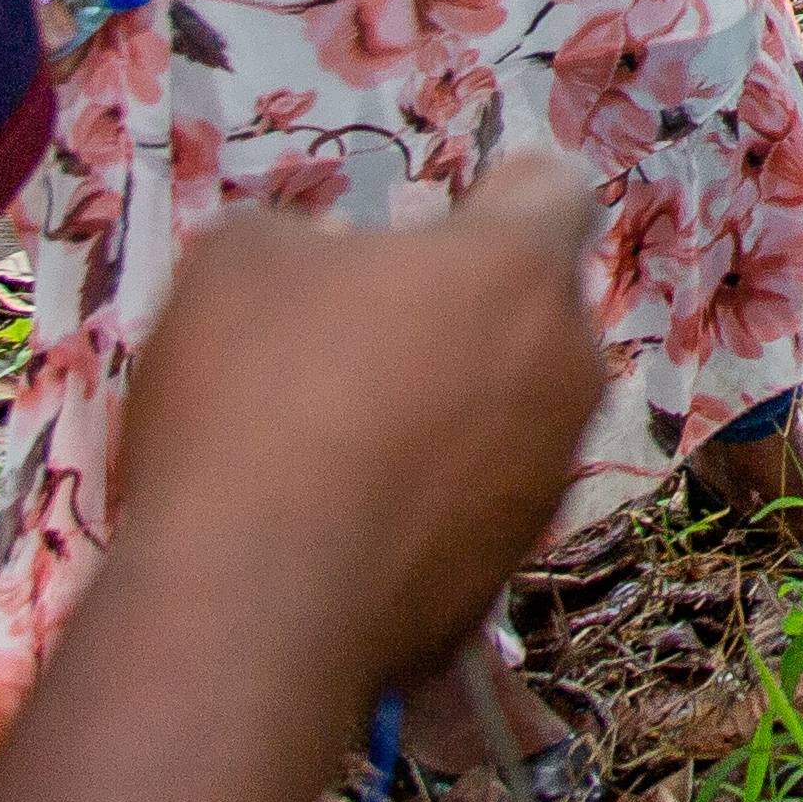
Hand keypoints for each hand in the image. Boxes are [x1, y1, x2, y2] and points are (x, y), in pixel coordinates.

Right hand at [112, 160, 608, 696]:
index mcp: (519, 269)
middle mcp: (566, 370)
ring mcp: (546, 481)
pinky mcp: (506, 575)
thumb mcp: (236, 261)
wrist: (244, 611)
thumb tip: (329, 269)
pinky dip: (420, 505)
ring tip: (327, 442)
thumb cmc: (248, 398)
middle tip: (349, 339)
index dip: (489, 196)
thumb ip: (306, 240)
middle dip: (456, 314)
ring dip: (442, 412)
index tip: (422, 226)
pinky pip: (470, 508)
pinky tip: (331, 524)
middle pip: (528, 313)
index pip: (552, 190)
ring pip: (506, 415)